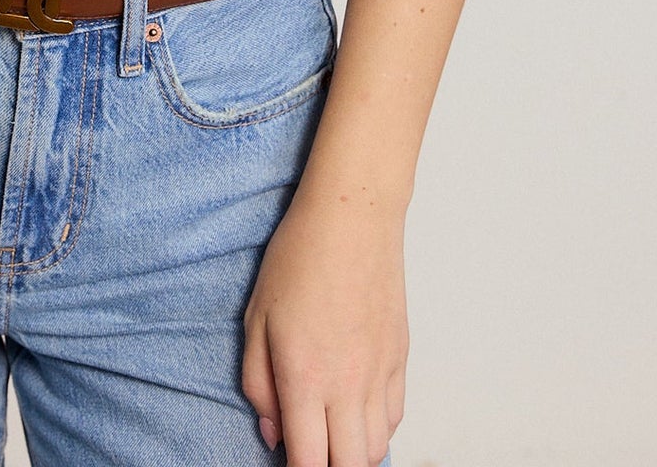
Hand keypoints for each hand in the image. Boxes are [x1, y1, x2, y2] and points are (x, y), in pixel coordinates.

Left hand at [241, 186, 407, 464]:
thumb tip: (271, 432)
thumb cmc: (299, 256)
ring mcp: (380, 373)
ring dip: (352, 453)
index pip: (309, 463)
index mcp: (306, 376)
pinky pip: (394, 417)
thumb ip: (258, 383)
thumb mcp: (256, 317)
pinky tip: (355, 414)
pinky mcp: (400, 358)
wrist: (353, 214)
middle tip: (308, 450)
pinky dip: (376, 429)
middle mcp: (348, 384)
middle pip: (349, 465)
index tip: (286, 464)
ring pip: (376, 448)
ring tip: (329, 437)